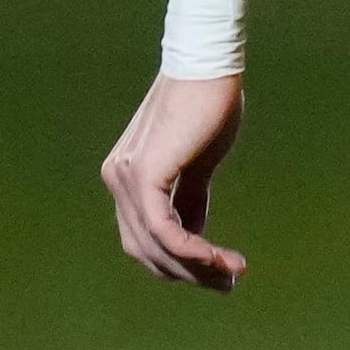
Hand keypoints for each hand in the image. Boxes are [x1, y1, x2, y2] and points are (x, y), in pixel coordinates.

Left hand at [103, 71, 249, 289]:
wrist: (209, 67)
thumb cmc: (208, 105)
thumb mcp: (199, 161)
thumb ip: (191, 197)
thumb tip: (195, 235)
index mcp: (124, 176)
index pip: (144, 236)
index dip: (178, 262)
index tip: (218, 272)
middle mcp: (116, 179)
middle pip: (146, 249)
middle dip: (188, 272)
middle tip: (228, 282)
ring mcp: (125, 178)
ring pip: (155, 246)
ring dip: (196, 267)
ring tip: (233, 272)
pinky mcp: (144, 175)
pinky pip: (165, 230)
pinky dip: (192, 251)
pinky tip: (218, 259)